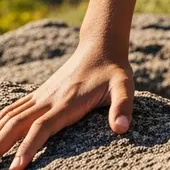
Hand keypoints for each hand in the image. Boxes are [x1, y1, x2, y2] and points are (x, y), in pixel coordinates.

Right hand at [0, 40, 133, 168]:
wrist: (101, 45)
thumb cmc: (113, 69)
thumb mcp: (124, 85)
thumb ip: (123, 106)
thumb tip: (122, 129)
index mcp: (68, 102)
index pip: (42, 127)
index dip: (28, 147)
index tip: (16, 168)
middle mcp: (49, 99)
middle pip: (17, 124)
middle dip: (1, 146)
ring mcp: (42, 95)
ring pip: (11, 116)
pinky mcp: (39, 93)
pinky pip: (14, 107)